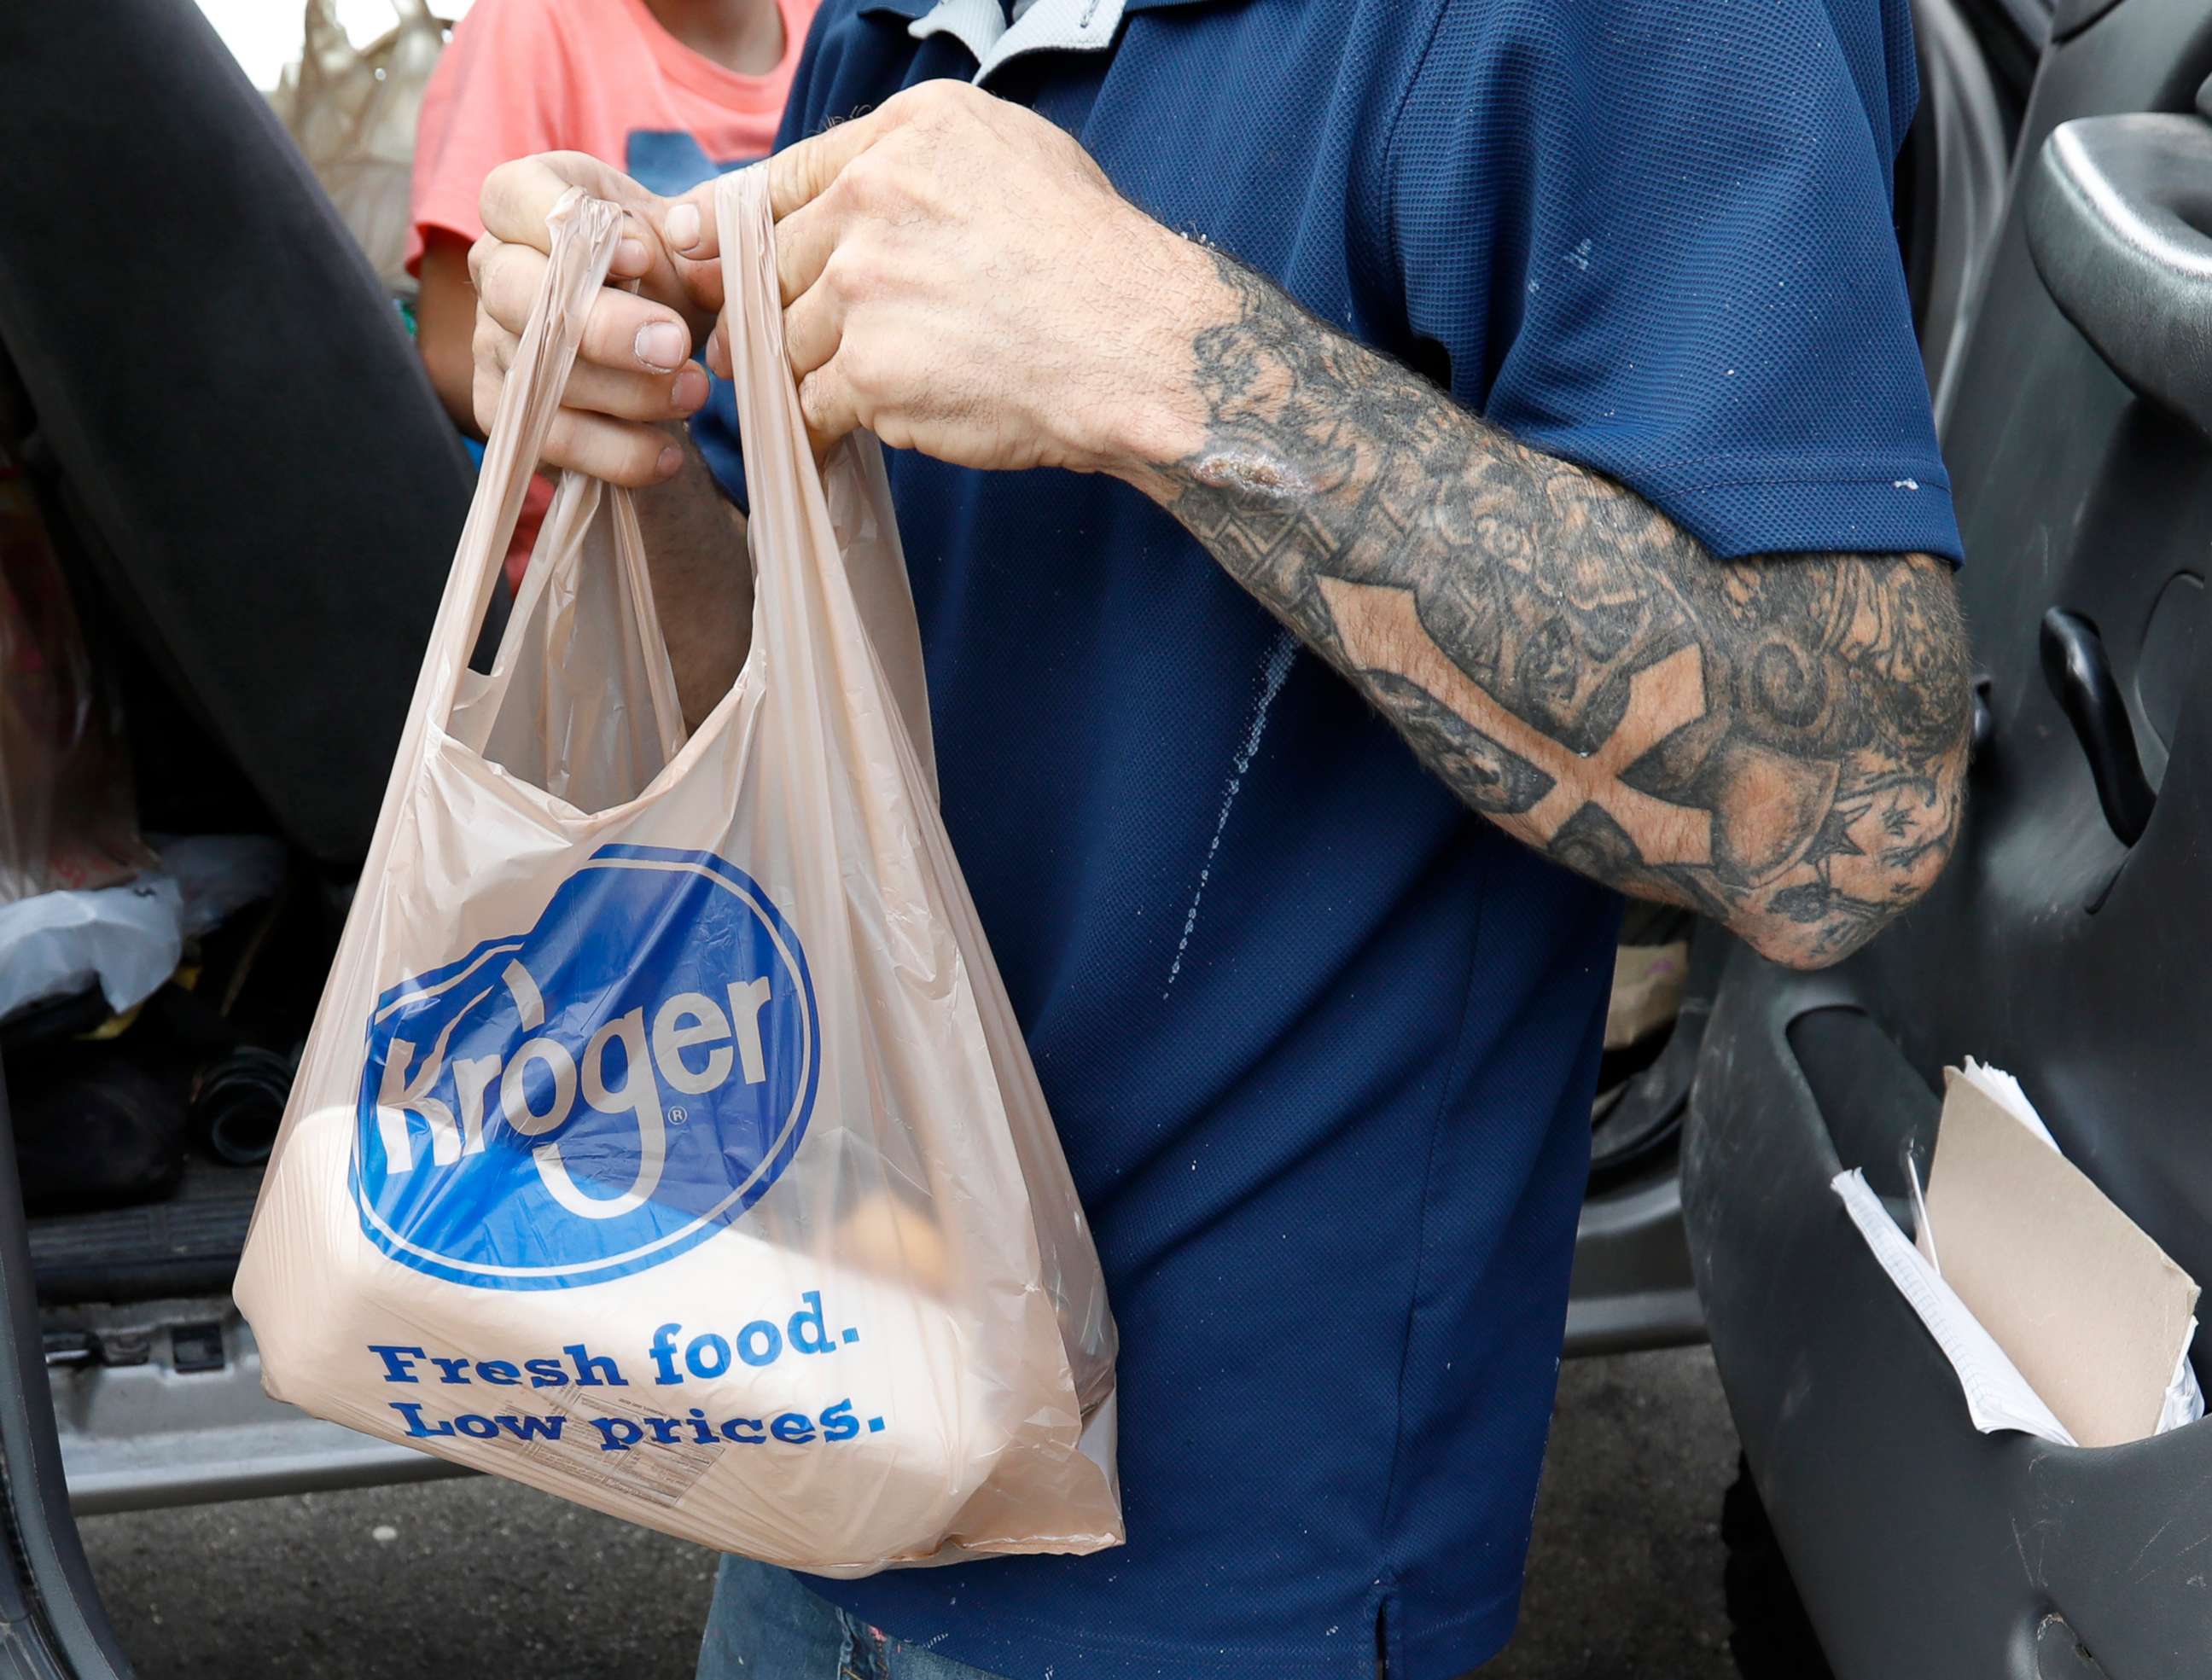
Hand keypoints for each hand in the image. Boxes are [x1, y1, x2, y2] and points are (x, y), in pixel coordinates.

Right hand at [470, 152, 723, 484]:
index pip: (509, 198)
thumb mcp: (689, 241)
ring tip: (692, 393)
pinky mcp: (507, 411)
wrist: (663, 337)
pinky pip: (547, 440)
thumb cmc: (666, 269)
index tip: (641, 256)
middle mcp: (496, 268)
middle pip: (515, 293)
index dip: (569, 228)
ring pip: (535, 373)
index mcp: (528, 204)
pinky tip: (666, 453)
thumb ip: (701, 231)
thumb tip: (693, 235)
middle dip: (602, 326)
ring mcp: (493, 342)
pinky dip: (613, 454)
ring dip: (623, 394)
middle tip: (675, 345)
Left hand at [665, 79, 1219, 472]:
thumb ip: (922, 164)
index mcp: (904, 136)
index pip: (785, 180)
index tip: (709, 253)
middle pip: (779, 265)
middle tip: (788, 346)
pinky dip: (823, 426)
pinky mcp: (870, 370)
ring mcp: (864, 286)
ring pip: (792, 338)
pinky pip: (813, 403)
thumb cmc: (1097, 261)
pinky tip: (844, 436)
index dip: (745, 227)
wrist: (1139, 348)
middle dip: (778, 310)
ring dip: (816, 371)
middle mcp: (873, 198)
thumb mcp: (1016, 155)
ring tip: (859, 391)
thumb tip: (860, 191)